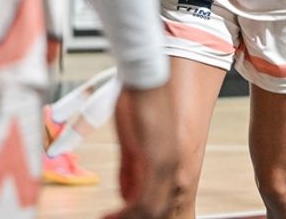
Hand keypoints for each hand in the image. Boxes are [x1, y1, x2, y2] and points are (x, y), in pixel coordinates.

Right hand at [103, 85, 178, 218]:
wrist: (145, 80)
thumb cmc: (138, 104)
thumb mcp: (132, 144)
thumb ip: (130, 170)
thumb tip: (126, 194)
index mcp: (168, 164)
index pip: (160, 202)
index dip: (140, 215)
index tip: (117, 218)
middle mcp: (173, 168)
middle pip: (159, 210)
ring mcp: (168, 166)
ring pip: (153, 210)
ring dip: (128, 218)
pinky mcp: (158, 162)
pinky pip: (146, 201)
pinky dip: (127, 212)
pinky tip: (111, 215)